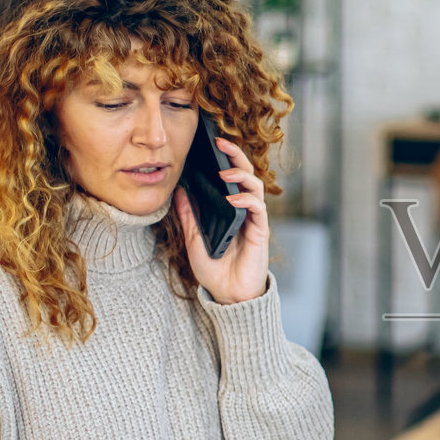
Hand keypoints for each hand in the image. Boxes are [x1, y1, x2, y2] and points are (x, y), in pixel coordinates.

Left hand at [176, 136, 269, 304]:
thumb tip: (179, 190)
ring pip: (255, 186)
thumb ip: (189, 216)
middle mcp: (244, 210)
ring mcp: (254, 220)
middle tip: (221, 144)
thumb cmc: (215, 270)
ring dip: (241, 176)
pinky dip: (245, 201)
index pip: (231, 176)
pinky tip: (233, 200)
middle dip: (236, 156)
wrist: (228, 295)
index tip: (212, 144)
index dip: (225, 158)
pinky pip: (257, 209)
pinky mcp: (260, 231)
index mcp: (230, 209)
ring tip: (224, 174)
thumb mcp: (193, 239)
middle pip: (246, 174)